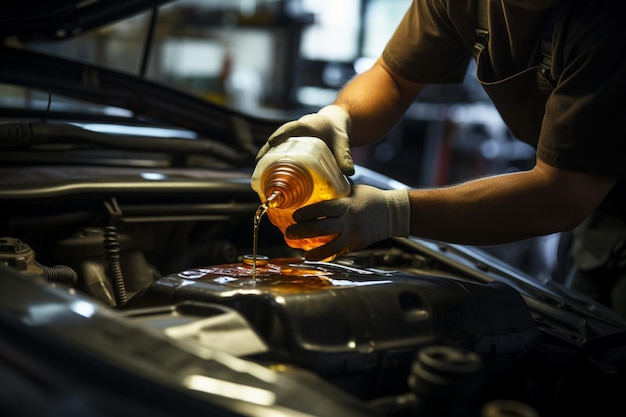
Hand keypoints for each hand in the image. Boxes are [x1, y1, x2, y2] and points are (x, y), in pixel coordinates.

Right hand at [256, 105, 354, 175]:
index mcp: (306, 125)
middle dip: (266, 151)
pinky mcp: (289, 148)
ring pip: (274, 148)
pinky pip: (278, 155)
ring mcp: (290, 140)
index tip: (272, 141)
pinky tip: (266, 178)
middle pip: (276, 140)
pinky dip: (271, 164)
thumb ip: (345, 155)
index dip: (280, 134)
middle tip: (259, 164)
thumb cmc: (336, 131)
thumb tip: (349, 173)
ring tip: (258, 175)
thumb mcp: (342, 141)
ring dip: (265, 159)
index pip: (291, 128)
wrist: (333, 124)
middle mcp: (294, 132)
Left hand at [286, 185, 410, 260]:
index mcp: (346, 204)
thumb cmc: (371, 198)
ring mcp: (353, 234)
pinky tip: (317, 257)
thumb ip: (336, 193)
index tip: (294, 216)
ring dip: (316, 251)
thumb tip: (315, 187)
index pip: (323, 208)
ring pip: (332, 245)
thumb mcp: (353, 190)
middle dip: (303, 231)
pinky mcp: (357, 243)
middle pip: (322, 227)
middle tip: (289, 234)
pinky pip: (340, 251)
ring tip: (303, 254)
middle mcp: (348, 219)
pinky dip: (328, 255)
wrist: (392, 213)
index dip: (307, 213)